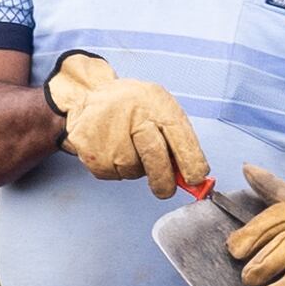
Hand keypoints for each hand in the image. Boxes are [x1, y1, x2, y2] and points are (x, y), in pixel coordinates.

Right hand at [47, 53, 209, 191]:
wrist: (93, 95)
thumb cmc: (134, 106)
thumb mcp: (161, 110)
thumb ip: (178, 141)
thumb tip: (192, 176)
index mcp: (156, 104)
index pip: (179, 137)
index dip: (191, 162)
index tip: (196, 179)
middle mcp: (132, 115)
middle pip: (154, 157)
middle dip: (164, 180)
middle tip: (165, 190)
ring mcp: (108, 132)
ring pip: (131, 170)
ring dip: (135, 169)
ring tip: (128, 148)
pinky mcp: (89, 148)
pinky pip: (111, 174)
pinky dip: (115, 169)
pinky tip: (112, 149)